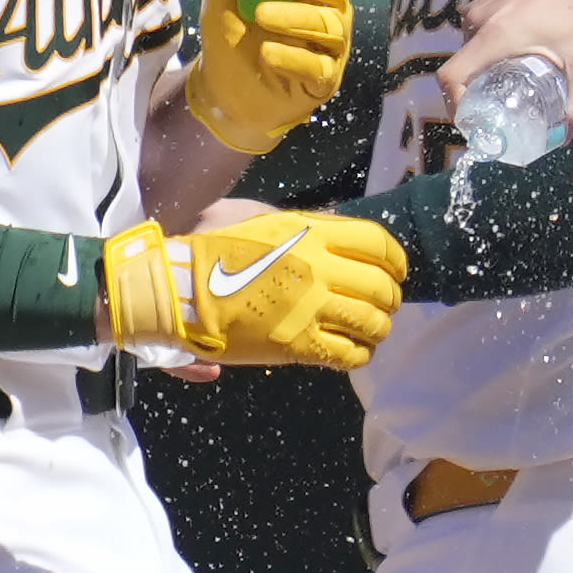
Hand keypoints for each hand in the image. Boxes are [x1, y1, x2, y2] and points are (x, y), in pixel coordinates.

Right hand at [99, 209, 404, 369]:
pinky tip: (351, 353)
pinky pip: (348, 354)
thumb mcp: (256, 217)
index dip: (396, 261)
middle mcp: (318, 267)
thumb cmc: (209, 249)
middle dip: (390, 300)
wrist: (176, 288)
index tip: (397, 272)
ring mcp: (309, 307)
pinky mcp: (296, 344)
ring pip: (371, 323)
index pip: (377, 244)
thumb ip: (299, 223)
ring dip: (378, 329)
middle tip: (383, 307)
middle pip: (382, 287)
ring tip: (370, 333)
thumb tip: (335, 225)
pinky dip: (358, 355)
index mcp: (309, 232)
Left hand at [185, 0, 353, 155]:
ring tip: (260, 17)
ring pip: (330, 25)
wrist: (223, 89)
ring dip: (295, 17)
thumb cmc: (231, 31)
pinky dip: (293, 58)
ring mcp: (330, 46)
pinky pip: (319, 67)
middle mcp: (328, 9)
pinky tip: (267, 52)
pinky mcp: (323, 80)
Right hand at [435, 0, 572, 127]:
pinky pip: (483, 32)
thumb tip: (568, 137)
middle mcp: (481, 17)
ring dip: (486, 70)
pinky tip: (523, 58)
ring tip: (515, 87)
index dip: (455, 106)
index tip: (477, 123)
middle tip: (503, 112)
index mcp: (494, 34)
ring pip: (474, 49)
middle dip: (477, 93)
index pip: (451, 77)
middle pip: (463, 66)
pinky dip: (494, 51)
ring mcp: (486, 3)